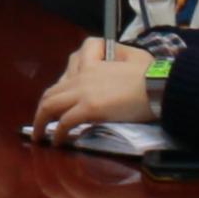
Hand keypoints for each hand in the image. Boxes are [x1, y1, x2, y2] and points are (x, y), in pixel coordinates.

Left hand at [28, 40, 157, 140]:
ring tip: (40, 135)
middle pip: (52, 91)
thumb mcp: (133, 55)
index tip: (65, 96)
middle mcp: (83, 76)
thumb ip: (117, 54)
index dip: (63, 81)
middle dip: (42, 108)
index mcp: (93, 63)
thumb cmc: (152, 74)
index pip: (71, 63)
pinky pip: (64, 122)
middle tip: (42, 122)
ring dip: (41, 121)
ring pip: (50, 105)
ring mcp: (84, 92)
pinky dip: (57, 133)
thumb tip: (113, 58)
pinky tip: (57, 142)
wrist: (158, 87)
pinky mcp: (89, 108)